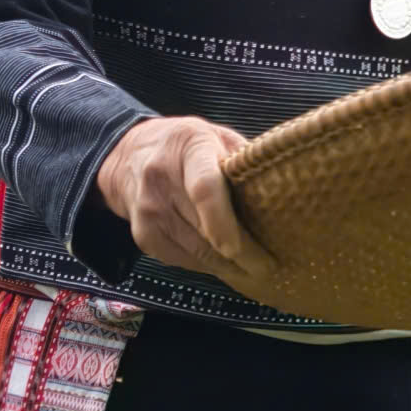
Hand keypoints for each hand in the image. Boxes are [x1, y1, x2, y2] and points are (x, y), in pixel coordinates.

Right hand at [95, 116, 271, 281]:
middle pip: (203, 228)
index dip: (223, 222)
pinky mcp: (143, 236)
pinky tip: (225, 265)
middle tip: (269, 267)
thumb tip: (282, 192)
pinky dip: (206, 266)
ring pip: (194, 251)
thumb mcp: (217, 138)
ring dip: (227, 266)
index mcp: (190, 148)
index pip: (204, 188)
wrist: (129, 156)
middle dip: (240, 254)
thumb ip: (244, 162)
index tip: (242, 247)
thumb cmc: (186, 147)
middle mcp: (162, 178)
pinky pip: (181, 260)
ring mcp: (148, 210)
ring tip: (255, 272)